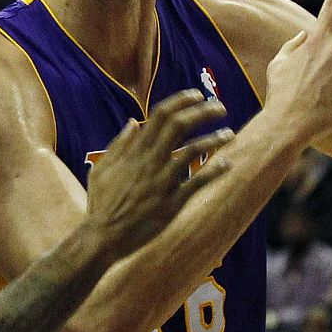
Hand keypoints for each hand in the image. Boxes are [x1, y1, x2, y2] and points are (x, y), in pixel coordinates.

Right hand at [85, 90, 234, 261]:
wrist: (103, 237)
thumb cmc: (101, 203)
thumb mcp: (102, 168)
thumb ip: (119, 144)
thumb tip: (133, 122)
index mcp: (135, 152)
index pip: (161, 115)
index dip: (181, 101)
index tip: (197, 95)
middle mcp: (150, 162)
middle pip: (180, 125)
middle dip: (203, 111)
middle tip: (220, 107)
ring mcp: (162, 182)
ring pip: (193, 151)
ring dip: (214, 139)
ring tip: (230, 134)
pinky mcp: (171, 203)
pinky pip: (198, 183)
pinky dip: (214, 171)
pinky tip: (227, 164)